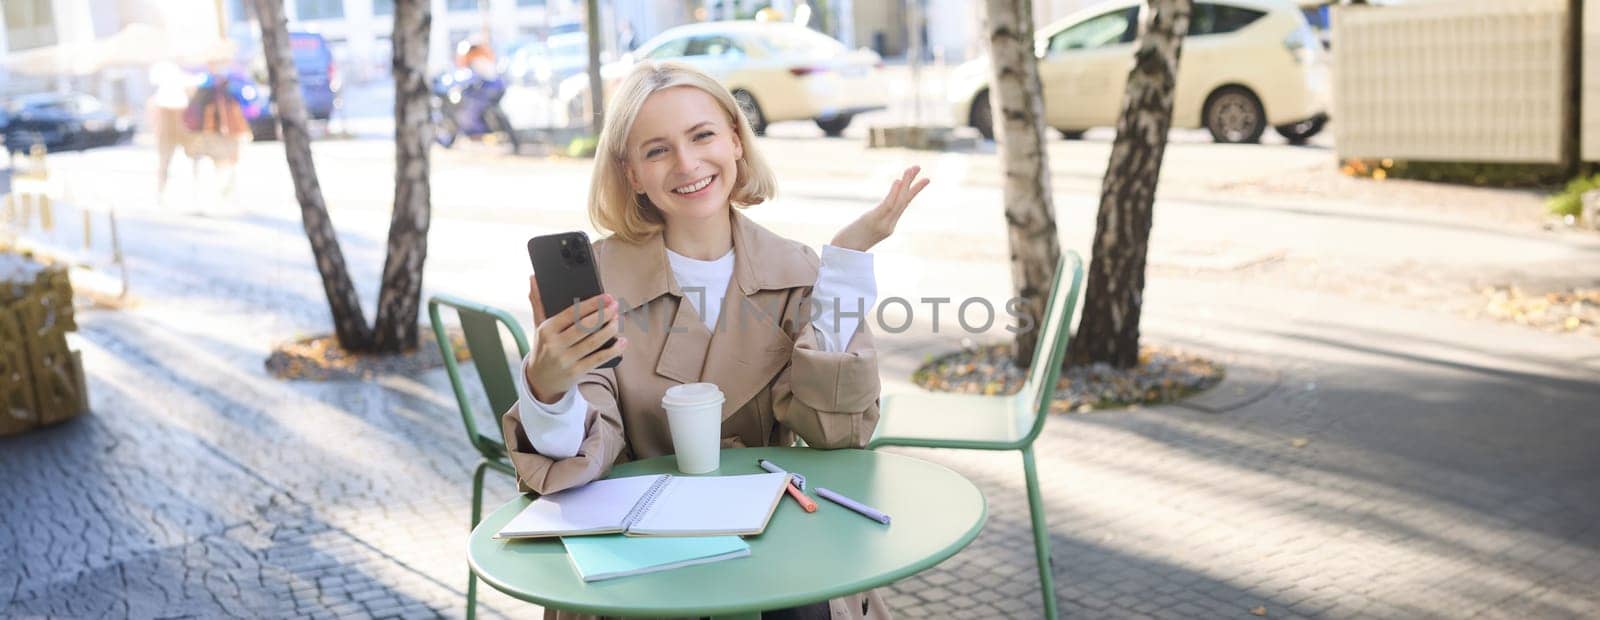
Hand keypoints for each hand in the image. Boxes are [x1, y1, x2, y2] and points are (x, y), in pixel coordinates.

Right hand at [525, 274, 626, 402]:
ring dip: (610, 329)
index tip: (606, 297)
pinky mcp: (576, 372)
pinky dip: (613, 350)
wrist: (540, 380)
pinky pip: (598, 359)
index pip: (571, 314)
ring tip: (618, 319)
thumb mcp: (538, 325)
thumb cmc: (543, 347)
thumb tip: (534, 277)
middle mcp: (555, 345)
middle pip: (584, 327)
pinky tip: (622, 341)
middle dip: (603, 314)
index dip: (591, 304)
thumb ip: (538, 302)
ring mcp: (566, 360)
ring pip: (593, 342)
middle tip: (616, 305)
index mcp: (547, 330)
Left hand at [830, 166, 929, 251]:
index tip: (925, 179)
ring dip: (906, 183)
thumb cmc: (850, 243)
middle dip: (913, 183)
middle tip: (918, 167)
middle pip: (904, 201)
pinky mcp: (873, 221)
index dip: (913, 191)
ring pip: (898, 201)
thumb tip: (879, 212)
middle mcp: (889, 225)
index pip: (904, 205)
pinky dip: (894, 193)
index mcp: (889, 226)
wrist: (841, 254)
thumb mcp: (865, 230)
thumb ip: (875, 220)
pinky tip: (898, 181)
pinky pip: (887, 205)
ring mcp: (883, 224)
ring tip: (911, 169)